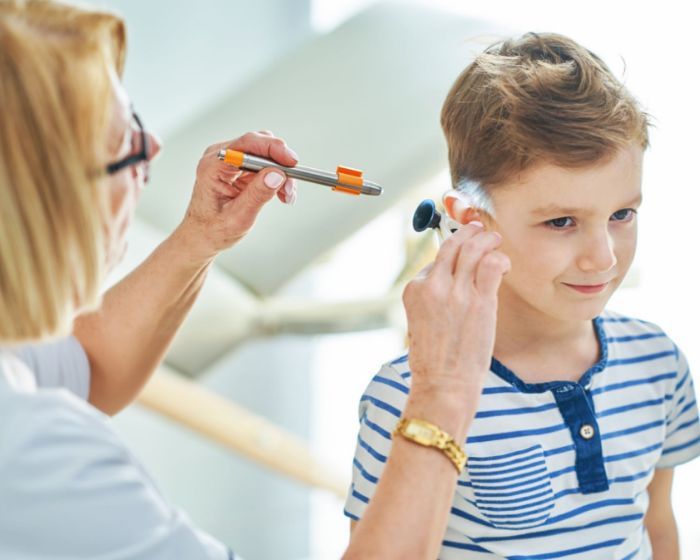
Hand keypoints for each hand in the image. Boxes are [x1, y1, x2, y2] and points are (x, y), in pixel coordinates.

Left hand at [175, 131, 298, 262]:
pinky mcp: (238, 165)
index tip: (292, 163)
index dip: (272, 149)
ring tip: (286, 195)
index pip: (247, 145)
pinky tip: (281, 193)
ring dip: (280, 171)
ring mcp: (229, 159)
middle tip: (289, 188)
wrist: (202, 235)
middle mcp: (220, 156)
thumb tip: (277, 174)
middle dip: (280, 163)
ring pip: (264, 153)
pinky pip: (263, 162)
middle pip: (258, 144)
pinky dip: (276, 175)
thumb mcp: (238, 217)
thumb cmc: (214, 229)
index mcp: (213, 166)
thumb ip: (257, 195)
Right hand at [402, 223, 509, 417]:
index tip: (464, 254)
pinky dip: (499, 258)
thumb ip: (432, 298)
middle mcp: (432, 286)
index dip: (452, 255)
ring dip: (486, 239)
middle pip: (452, 245)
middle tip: (480, 230)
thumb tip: (449, 281)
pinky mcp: (479, 301)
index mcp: (413, 290)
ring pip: (473, 248)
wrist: (443, 385)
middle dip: (468, 233)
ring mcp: (455, 292)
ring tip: (495, 239)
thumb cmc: (434, 360)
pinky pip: (492, 265)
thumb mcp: (420, 322)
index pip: (434, 260)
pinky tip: (504, 264)